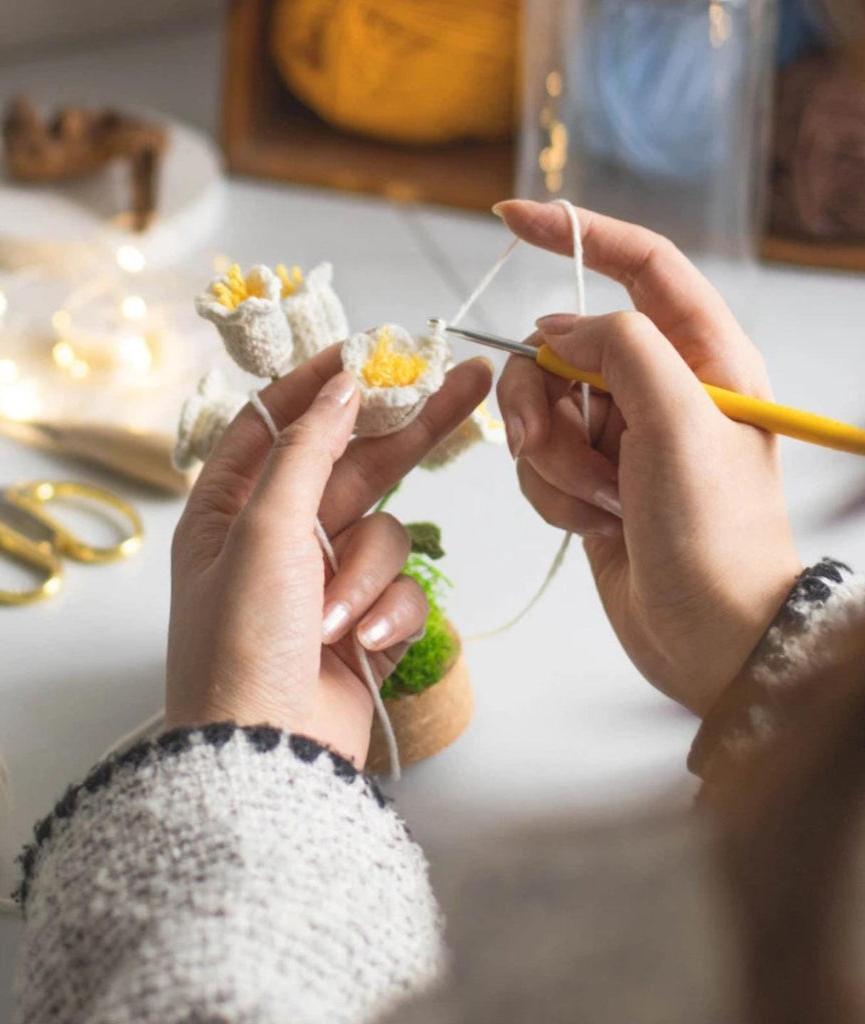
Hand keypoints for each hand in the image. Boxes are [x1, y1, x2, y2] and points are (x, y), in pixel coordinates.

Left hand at [167, 344, 491, 765]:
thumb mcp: (262, 532)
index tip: (368, 350)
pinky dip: (386, 613)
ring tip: (334, 620)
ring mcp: (324, 580)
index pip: (278, 424)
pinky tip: (360, 645)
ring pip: (386, 534)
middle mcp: (278, 538)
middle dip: (408, 430)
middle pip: (355, 464)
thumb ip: (305, 451)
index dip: (320, 384)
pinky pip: (401, 589)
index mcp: (230, 510)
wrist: (265, 755)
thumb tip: (338, 386)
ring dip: (368, 575)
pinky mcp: (363, 620)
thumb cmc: (242, 643)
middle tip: (471, 381)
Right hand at [494, 200, 799, 714]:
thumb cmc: (715, 534)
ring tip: (599, 502)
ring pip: (540, 410)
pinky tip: (594, 524)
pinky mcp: (590, 479)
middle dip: (543, 402)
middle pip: (562, 350)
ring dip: (554, 460)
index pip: (640, 265)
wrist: (711, 637)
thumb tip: (555, 329)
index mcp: (702, 356)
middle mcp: (658, 388)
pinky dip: (552, 493)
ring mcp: (621, 436)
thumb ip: (621, 348)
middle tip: (550, 445)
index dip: (577, 234)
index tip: (511, 217)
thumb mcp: (679, 423)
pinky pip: (538, 460)